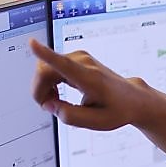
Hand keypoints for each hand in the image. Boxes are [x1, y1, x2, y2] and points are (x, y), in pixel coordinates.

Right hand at [29, 39, 157, 130]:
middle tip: (51, 107)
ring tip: (59, 102)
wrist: (132, 98)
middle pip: (45, 70)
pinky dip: (49, 83)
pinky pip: (50, 67)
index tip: (32, 43)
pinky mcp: (75, 58)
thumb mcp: (96, 122)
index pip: (65, 64)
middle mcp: (83, 62)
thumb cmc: (117, 110)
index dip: (45, 54)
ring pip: (45, 68)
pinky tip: (59, 94)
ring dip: (45, 88)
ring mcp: (79, 57)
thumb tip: (49, 105)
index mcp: (90, 78)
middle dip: (40, 91)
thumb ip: (69, 116)